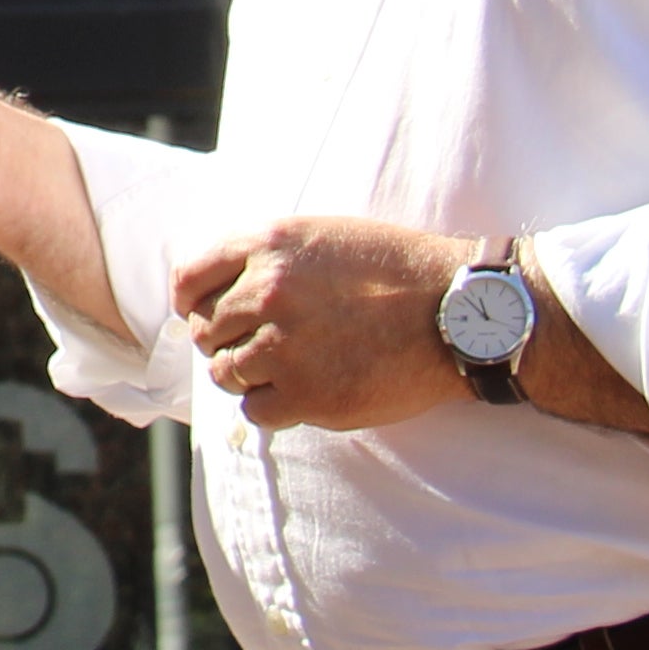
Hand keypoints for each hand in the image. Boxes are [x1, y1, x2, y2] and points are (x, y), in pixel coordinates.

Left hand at [174, 218, 468, 431]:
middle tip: (263, 345)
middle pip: (207, 330)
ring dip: (249, 376)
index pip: (190, 278)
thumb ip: (266, 257)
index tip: (205, 314)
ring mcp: (284, 346)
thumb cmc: (396, 271)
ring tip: (288, 369)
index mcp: (268, 244)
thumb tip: (214, 291)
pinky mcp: (307, 395)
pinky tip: (305, 392)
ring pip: (226, 373)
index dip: (194, 302)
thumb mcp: (324, 237)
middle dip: (228, 340)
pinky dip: (273, 407)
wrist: (459, 312)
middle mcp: (267, 291)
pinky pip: (256, 411)